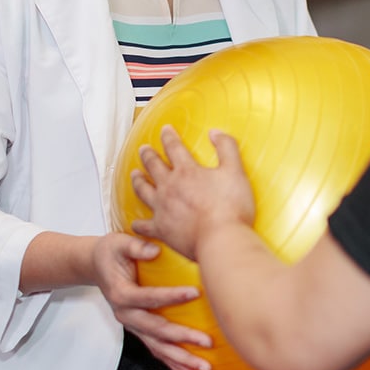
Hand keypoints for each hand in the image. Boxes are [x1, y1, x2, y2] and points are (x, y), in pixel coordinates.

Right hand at [91, 231, 214, 369]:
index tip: (195, 293)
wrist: (94, 266)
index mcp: (121, 294)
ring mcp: (132, 325)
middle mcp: (126, 314)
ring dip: (180, 359)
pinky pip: (156, 349)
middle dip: (182, 337)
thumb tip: (155, 249)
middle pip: (156, 330)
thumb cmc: (110, 252)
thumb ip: (136, 246)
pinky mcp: (139, 329)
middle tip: (207, 341)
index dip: (171, 296)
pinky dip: (172, 362)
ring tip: (204, 367)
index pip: (149, 298)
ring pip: (157, 347)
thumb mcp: (119, 243)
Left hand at [130, 125, 255, 259]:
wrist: (221, 240)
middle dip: (148, 155)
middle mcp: (169, 187)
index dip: (169, 136)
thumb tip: (215, 132)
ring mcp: (162, 209)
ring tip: (134, 174)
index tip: (165, 129)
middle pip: (153, 166)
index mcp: (187, 171)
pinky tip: (135, 223)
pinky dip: (138, 224)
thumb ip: (227, 147)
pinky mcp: (161, 230)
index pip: (174, 147)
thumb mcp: (235, 171)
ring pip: (143, 190)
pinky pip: (144, 226)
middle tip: (144, 149)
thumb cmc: (230, 208)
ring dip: (137, 180)